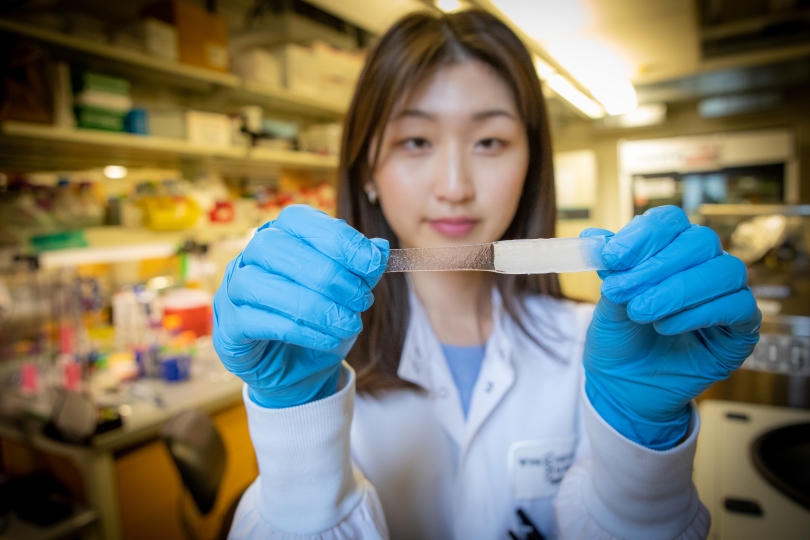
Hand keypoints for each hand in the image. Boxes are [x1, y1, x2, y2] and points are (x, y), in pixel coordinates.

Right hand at [212, 205, 388, 407]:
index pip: (299, 220)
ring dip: (314, 305)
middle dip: (327, 273)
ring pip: (260, 284)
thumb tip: (380, 249)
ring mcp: (232, 291)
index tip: (372, 263)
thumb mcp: (349, 295)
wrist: (300, 372)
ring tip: (349, 323)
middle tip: (361, 300)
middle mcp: (249, 258)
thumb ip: (361, 270)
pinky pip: (255, 321)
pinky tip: (329, 339)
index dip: (337, 238)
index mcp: (280, 237)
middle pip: (275, 247)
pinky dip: (299, 330)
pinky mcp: (228, 328)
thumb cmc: (321, 322)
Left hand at [581, 206, 760, 448]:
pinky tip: (666, 327)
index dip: (644, 234)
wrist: (623, 389)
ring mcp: (725, 296)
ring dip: (677, 290)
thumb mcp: (606, 304)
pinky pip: (739, 307)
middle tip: (622, 291)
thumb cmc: (618, 342)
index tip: (612, 256)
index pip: (670, 221)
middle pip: (701, 241)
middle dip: (657, 265)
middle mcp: (702, 267)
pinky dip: (699, 313)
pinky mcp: (741, 329)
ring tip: (641, 313)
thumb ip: (610, 271)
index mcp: (669, 252)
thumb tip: (594, 238)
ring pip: (724, 271)